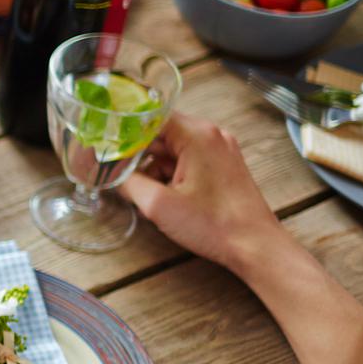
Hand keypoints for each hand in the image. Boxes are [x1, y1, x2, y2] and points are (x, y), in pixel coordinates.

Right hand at [121, 112, 283, 272]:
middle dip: (140, 154)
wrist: (255, 246)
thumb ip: (128, 182)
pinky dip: (173, 173)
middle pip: (161, 132)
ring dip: (156, 167)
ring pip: (173, 148)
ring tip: (149, 193)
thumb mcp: (158, 205)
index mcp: (197, 135)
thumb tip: (109, 174)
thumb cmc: (216, 225)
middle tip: (122, 175)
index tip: (108, 146)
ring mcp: (220, 150)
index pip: (150, 117)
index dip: (126, 131)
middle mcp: (212, 135)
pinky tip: (166, 196)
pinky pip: (188, 159)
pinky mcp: (223, 165)